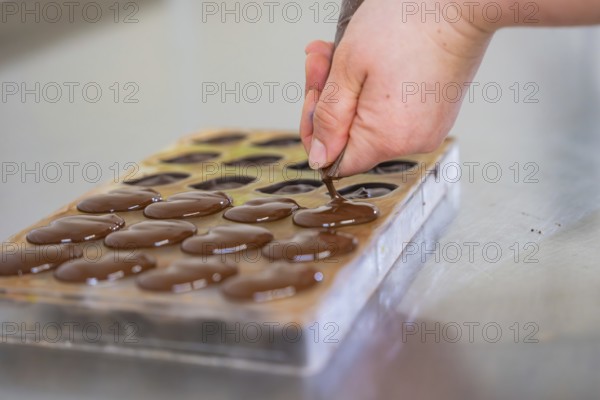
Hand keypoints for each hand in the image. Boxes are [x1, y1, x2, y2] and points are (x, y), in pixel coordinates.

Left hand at [299, 0, 493, 175]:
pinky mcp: (435, 115)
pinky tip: (370, 62)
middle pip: (352, 138)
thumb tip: (319, 157)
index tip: (314, 97)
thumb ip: (328, 117)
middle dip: (330, 100)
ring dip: (350, 90)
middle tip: (322, 62)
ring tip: (343, 53)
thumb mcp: (348, 67)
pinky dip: (375, 91)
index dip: (317, 131)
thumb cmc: (408, 24)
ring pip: (369, 123)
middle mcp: (411, 143)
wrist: (460, 4)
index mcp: (386, 138)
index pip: (336, 161)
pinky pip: (393, 114)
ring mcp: (427, 130)